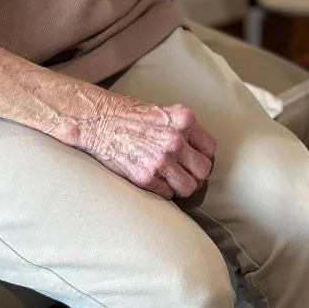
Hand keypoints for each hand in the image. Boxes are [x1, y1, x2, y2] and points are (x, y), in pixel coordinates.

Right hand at [73, 90, 216, 199]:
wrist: (98, 120)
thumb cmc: (128, 115)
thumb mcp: (162, 112)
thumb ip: (181, 128)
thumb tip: (195, 148)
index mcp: (184, 120)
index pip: (210, 148)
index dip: (203, 156)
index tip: (194, 160)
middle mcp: (176, 140)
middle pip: (204, 170)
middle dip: (196, 175)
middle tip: (185, 175)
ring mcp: (161, 159)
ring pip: (189, 187)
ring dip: (181, 187)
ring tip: (172, 182)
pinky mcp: (146, 177)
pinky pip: (167, 195)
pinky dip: (162, 192)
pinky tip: (154, 182)